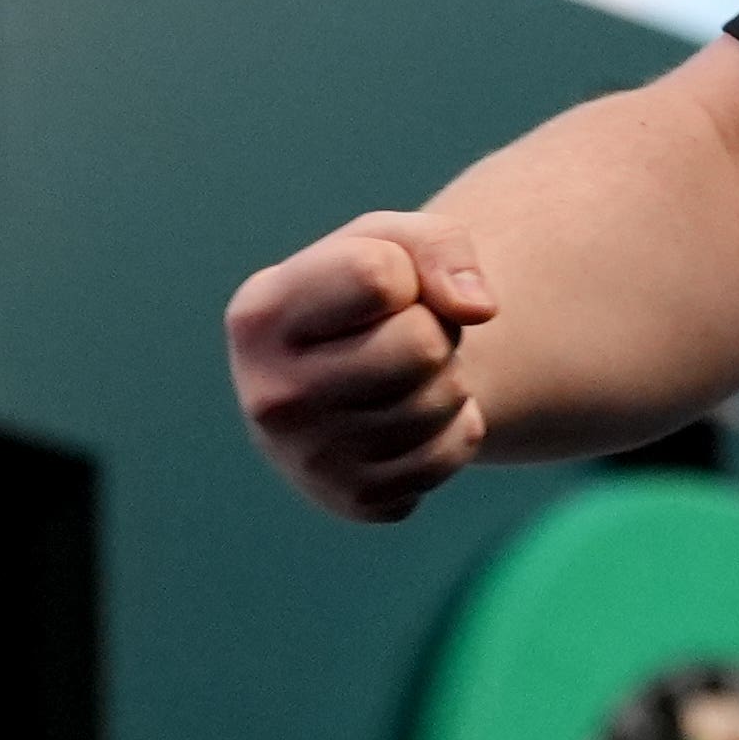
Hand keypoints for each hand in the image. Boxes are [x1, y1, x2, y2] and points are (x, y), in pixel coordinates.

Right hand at [226, 214, 498, 521]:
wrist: (356, 377)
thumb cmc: (371, 296)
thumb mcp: (393, 241)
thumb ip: (440, 243)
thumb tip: (478, 308)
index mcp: (260, 315)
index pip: (379, 276)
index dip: (408, 273)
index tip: (385, 289)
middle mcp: (270, 396)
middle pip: (421, 344)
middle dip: (435, 330)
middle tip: (407, 337)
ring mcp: (308, 459)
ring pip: (443, 398)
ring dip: (447, 378)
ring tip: (406, 376)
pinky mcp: (355, 498)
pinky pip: (454, 450)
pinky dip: (455, 427)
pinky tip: (412, 420)